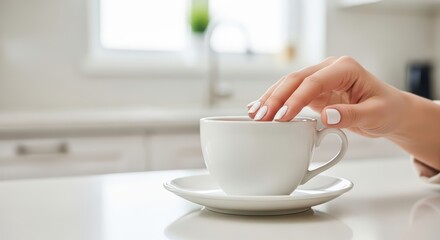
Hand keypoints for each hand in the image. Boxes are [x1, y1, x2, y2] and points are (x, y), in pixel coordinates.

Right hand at [247, 56, 406, 137]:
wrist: (389, 111)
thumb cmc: (386, 109)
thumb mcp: (375, 114)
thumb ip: (351, 115)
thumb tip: (326, 116)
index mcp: (345, 68)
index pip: (313, 81)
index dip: (295, 99)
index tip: (282, 117)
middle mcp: (329, 69)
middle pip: (295, 80)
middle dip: (275, 98)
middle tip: (261, 117)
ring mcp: (319, 79)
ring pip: (288, 85)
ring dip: (271, 100)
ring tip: (255, 115)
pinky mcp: (314, 92)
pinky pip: (291, 94)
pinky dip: (276, 102)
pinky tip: (260, 109)